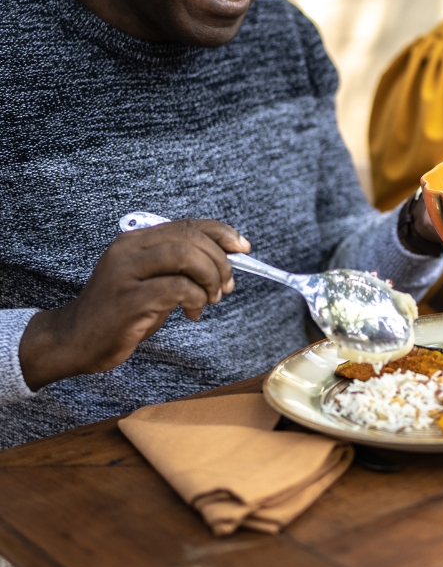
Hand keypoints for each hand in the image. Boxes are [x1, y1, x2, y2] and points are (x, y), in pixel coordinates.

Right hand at [18, 220, 249, 390]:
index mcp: (136, 239)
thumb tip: (229, 258)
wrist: (74, 341)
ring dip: (211, 279)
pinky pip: (178, 289)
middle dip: (220, 262)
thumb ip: (181, 266)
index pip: (189, 225)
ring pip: (187, 257)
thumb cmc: (121, 311)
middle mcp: (129, 249)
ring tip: (211, 299)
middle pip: (192, 240)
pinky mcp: (128, 299)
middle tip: (226, 286)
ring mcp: (126, 273)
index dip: (222, 233)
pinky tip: (192, 313)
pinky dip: (196, 300)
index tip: (243, 247)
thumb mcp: (152, 280)